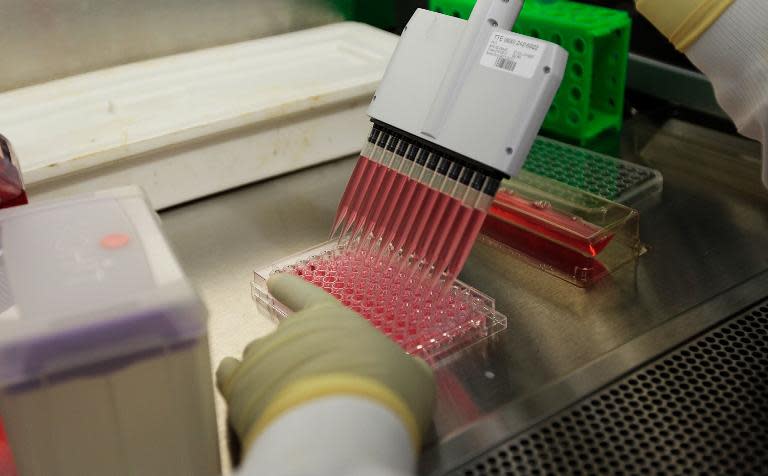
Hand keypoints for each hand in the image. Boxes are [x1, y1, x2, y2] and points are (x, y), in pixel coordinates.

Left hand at [217, 274, 435, 451]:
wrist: (344, 426)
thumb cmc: (385, 392)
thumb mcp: (412, 375)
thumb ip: (403, 367)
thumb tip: (408, 371)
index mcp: (332, 319)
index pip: (305, 293)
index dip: (290, 287)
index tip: (275, 280)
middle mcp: (292, 330)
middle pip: (283, 337)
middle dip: (292, 356)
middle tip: (310, 383)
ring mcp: (262, 354)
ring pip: (257, 357)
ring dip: (267, 372)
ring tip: (285, 397)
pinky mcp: (238, 384)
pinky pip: (229, 375)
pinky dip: (236, 381)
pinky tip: (245, 392)